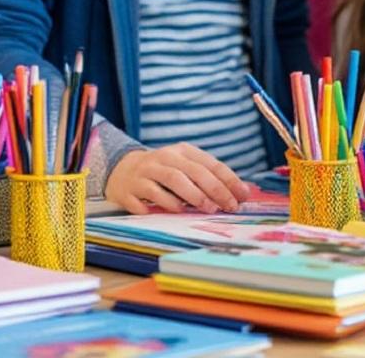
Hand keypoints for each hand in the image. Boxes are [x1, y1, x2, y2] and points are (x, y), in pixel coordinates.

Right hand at [105, 142, 250, 214]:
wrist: (121, 170)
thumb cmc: (163, 172)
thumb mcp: (184, 167)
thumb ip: (208, 178)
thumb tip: (238, 194)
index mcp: (183, 151)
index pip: (210, 164)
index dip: (229, 179)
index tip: (242, 196)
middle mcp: (165, 158)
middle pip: (193, 172)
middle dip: (214, 189)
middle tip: (228, 206)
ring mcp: (146, 172)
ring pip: (172, 179)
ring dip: (192, 195)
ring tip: (207, 208)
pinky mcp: (130, 188)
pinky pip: (148, 196)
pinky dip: (163, 204)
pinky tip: (176, 212)